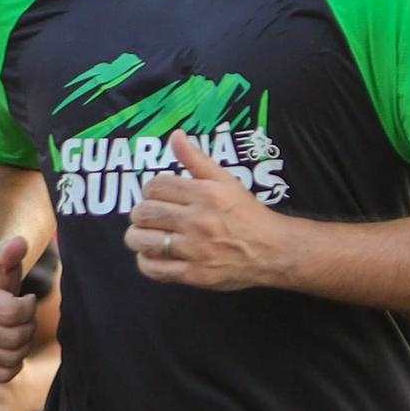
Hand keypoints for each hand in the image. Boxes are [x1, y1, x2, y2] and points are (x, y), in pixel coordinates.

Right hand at [0, 234, 48, 396]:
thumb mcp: (0, 259)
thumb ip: (10, 250)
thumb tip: (18, 244)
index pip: (14, 313)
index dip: (29, 307)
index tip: (26, 299)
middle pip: (15, 338)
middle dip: (29, 326)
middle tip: (26, 318)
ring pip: (13, 357)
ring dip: (25, 344)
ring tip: (19, 330)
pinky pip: (4, 375)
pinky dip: (15, 363)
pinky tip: (11, 347)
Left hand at [125, 134, 299, 291]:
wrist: (272, 251)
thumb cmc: (247, 213)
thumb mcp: (225, 180)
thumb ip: (196, 159)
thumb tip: (175, 135)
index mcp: (204, 194)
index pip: (155, 186)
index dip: (149, 190)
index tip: (156, 196)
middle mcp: (197, 221)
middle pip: (144, 213)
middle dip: (140, 213)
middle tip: (149, 216)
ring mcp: (194, 250)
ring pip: (142, 241)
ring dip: (137, 237)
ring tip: (145, 235)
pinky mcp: (193, 274)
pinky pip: (153, 269)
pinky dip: (145, 261)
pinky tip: (152, 255)